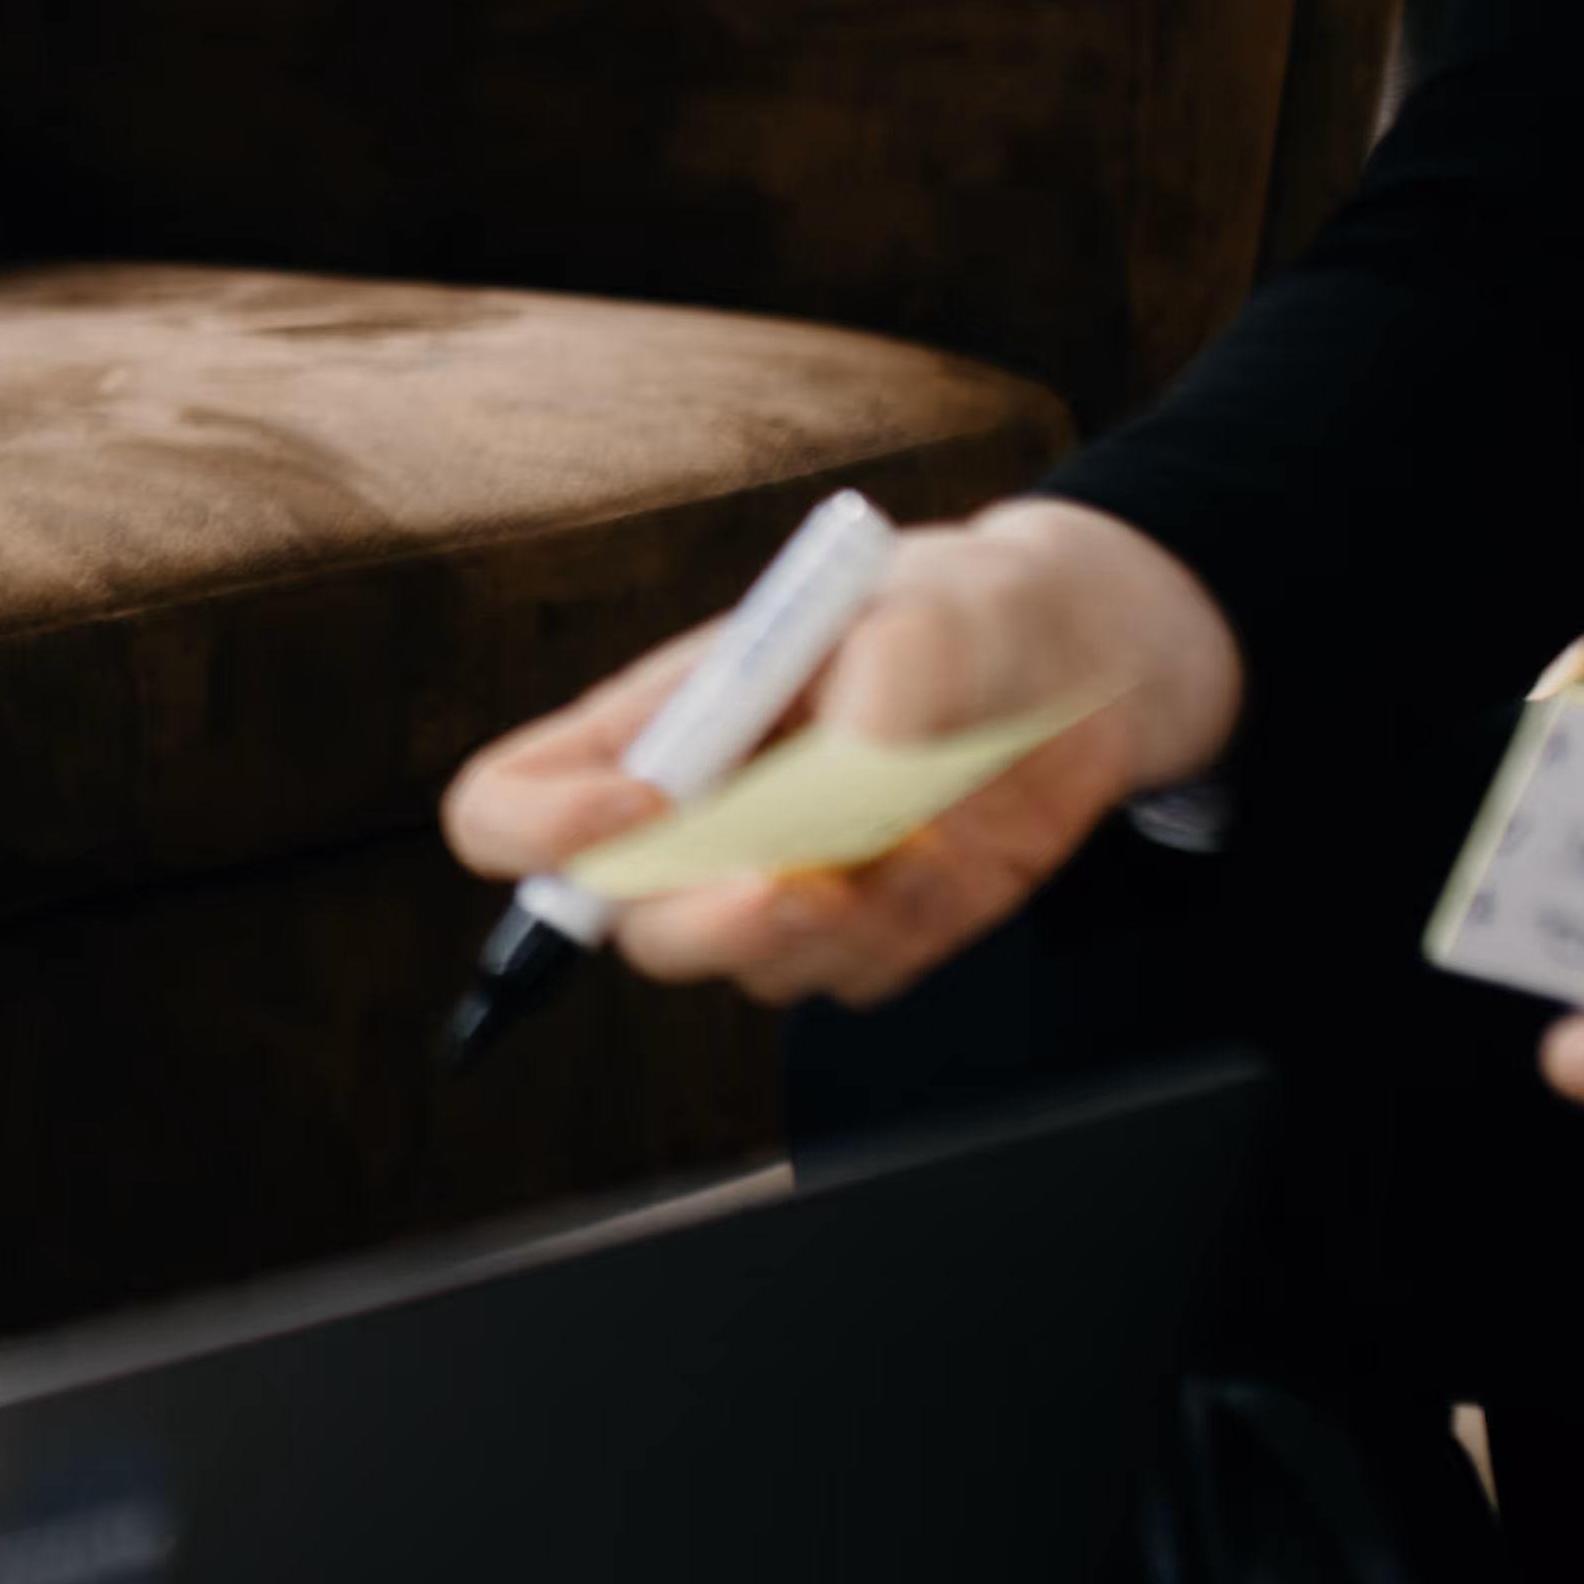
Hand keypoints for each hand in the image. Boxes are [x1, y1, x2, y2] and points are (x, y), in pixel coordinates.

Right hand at [437, 500, 1242, 1011]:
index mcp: (652, 725)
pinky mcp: (865, 930)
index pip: (504, 809)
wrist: (1078, 667)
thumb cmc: (964, 608)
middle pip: (615, 922)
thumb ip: (879, 686)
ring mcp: (775, 883)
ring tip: (918, 829)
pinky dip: (911, 929)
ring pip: (743, 967)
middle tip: (798, 877)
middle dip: (703, 919)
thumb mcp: (925, 606)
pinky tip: (954, 848)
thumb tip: (858, 784)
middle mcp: (693, 818)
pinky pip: (853, 977)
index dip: (543, 833)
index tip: (650, 807)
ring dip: (831, 921)